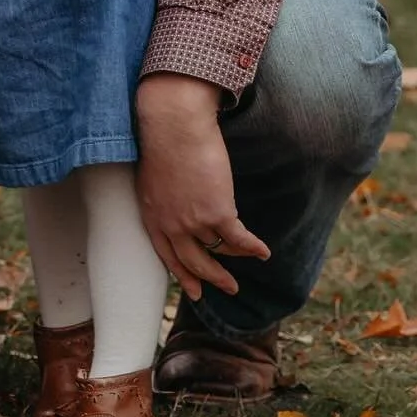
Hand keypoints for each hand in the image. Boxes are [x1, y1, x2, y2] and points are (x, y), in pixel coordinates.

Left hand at [136, 74, 270, 298]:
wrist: (175, 125)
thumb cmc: (164, 140)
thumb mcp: (153, 176)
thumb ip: (165, 198)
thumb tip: (179, 205)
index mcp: (152, 215)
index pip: (167, 255)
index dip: (182, 274)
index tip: (194, 290)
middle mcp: (171, 224)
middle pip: (193, 261)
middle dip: (212, 277)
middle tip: (229, 288)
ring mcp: (194, 222)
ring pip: (220, 248)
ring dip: (237, 256)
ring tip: (251, 258)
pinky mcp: (218, 213)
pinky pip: (240, 239)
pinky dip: (253, 247)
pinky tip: (263, 252)